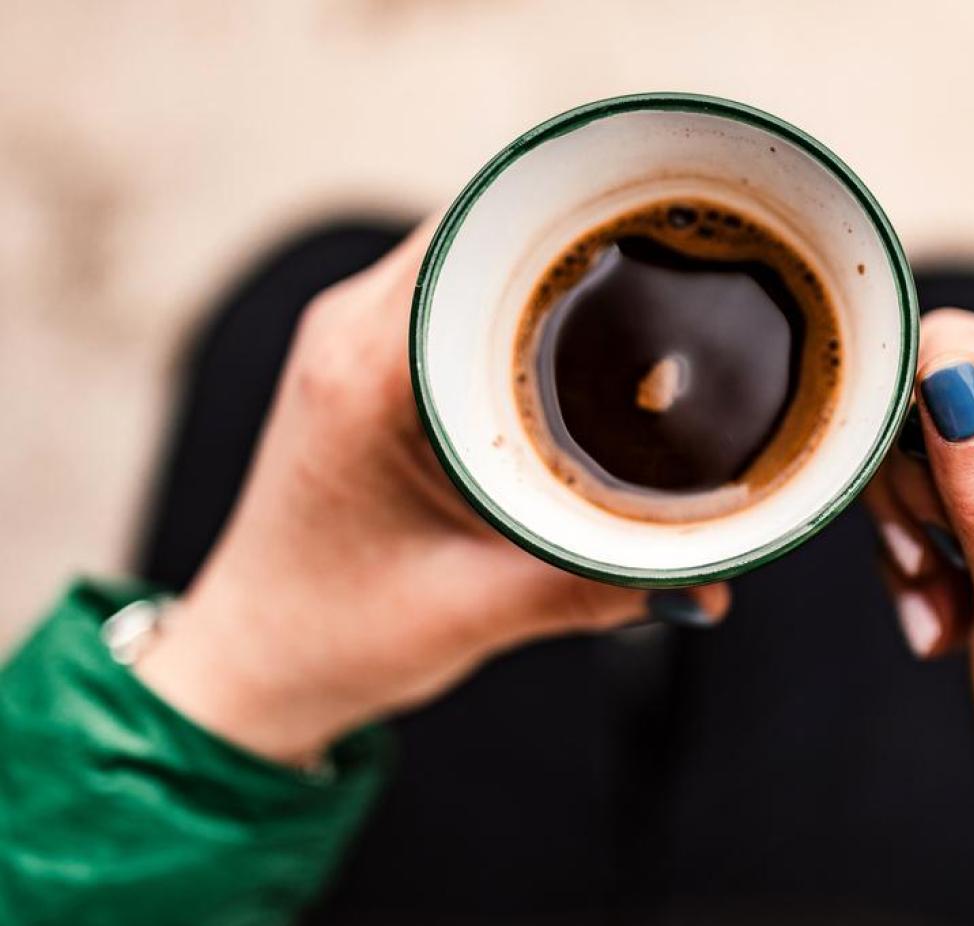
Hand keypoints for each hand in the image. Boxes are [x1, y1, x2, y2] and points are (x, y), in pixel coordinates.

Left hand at [136, 223, 728, 766]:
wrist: (256, 664)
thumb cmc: (335, 634)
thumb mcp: (480, 611)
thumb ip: (600, 589)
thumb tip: (716, 583)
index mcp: (367, 369)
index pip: (476, 232)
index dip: (573, 212)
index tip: (658, 218)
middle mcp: (353, 330)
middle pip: (483, 225)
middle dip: (583, 233)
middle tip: (679, 261)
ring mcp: (359, 338)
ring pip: (473, 252)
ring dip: (554, 264)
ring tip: (646, 294)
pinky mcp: (375, 360)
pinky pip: (461, 292)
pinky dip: (526, 298)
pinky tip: (586, 336)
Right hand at [866, 310, 973, 925]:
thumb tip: (950, 374)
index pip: (973, 354)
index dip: (909, 430)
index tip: (918, 536)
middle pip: (948, 383)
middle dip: (911, 485)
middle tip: (931, 580)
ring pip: (935, 435)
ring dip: (915, 528)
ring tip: (946, 611)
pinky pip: (949, 482)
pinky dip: (928, 550)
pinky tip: (952, 614)